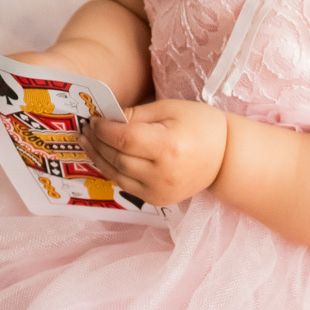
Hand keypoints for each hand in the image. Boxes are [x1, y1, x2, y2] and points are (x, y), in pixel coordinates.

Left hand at [78, 99, 227, 206]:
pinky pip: (127, 185)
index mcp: (167, 146)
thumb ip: (139, 114)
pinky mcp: (158, 200)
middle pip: (118, 158)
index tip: (94, 120)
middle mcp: (162, 173)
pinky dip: (114, 171)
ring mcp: (159, 191)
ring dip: (100, 158)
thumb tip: (110, 118)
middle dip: (98, 143)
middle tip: (85, 130)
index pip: (125, 139)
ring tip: (88, 143)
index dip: (104, 130)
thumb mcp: (172, 109)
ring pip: (118, 175)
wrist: (225, 157)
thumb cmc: (201, 125)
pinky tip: (106, 157)